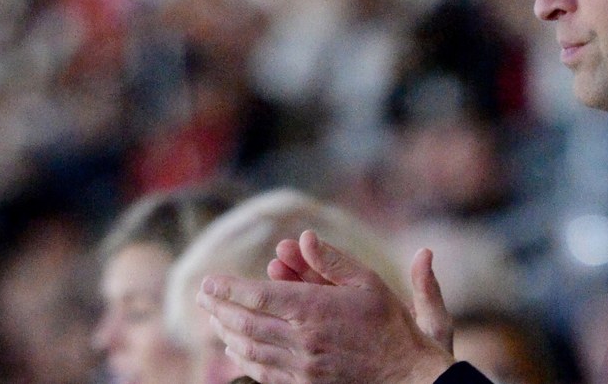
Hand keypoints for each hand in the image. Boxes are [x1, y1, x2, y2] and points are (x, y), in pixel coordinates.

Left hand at [198, 230, 454, 383]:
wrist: (405, 374)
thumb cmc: (389, 323)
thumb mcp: (367, 281)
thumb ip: (331, 260)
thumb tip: (303, 237)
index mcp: (314, 309)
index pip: (257, 296)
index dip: (227, 288)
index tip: (208, 281)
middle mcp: (301, 339)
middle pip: (245, 322)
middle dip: (218, 307)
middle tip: (203, 296)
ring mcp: (300, 366)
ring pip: (249, 348)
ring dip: (227, 331)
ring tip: (214, 317)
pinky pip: (262, 371)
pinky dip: (242, 358)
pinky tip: (235, 348)